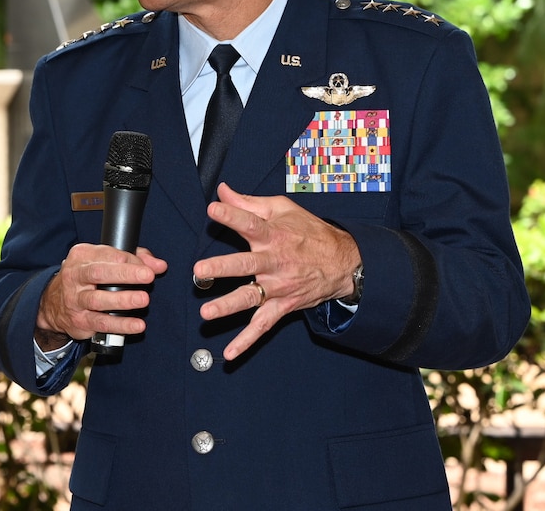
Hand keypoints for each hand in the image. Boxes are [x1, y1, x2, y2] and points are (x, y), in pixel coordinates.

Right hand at [36, 243, 167, 346]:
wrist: (55, 303)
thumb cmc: (87, 279)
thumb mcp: (104, 261)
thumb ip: (133, 259)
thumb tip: (159, 265)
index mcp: (82, 256)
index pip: (109, 254)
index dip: (131, 261)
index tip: (148, 269)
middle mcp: (75, 275)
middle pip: (100, 273)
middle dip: (126, 274)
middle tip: (147, 276)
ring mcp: (75, 299)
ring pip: (98, 299)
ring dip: (123, 300)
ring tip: (143, 299)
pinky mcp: (80, 320)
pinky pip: (101, 323)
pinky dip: (120, 325)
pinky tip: (136, 324)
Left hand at [191, 183, 359, 360]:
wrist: (344, 262)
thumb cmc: (309, 231)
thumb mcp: (283, 209)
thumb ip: (249, 202)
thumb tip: (221, 192)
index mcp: (272, 234)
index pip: (249, 222)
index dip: (232, 215)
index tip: (214, 209)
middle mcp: (274, 261)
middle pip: (246, 264)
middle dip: (223, 267)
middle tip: (200, 271)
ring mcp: (279, 286)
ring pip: (251, 298)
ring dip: (228, 306)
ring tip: (206, 313)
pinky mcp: (283, 305)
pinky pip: (263, 325)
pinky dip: (247, 341)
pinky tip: (230, 353)